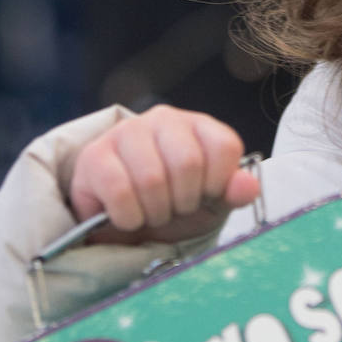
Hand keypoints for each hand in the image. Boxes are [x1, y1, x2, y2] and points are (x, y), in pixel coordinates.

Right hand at [69, 105, 260, 244]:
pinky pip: (119, 191)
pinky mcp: (94, 155)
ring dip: (155, 212)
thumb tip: (248, 186)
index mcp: (199, 126)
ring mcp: (126, 133)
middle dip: (183, 202)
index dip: (218, 183)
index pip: (225, 146)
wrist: (125, 222)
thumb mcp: (212, 203)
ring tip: (151, 212)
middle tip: (173, 209)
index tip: (205, 196)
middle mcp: (163, 120)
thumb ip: (233, 192)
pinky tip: (127, 216)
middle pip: (188, 163)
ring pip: (152, 179)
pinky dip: (128, 217)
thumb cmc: (173, 205)